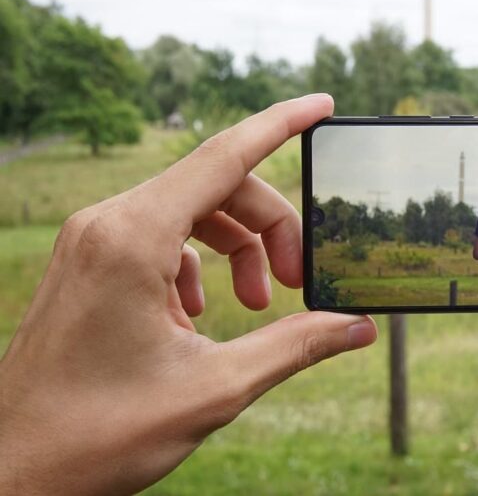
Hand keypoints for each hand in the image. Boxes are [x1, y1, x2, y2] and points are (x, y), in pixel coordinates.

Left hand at [0, 94, 376, 494]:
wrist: (12, 470)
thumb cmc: (98, 433)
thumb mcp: (214, 388)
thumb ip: (296, 345)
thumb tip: (358, 326)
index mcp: (133, 238)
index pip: (224, 154)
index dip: (282, 124)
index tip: (324, 104)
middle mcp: (106, 223)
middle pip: (217, 189)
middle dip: (270, 227)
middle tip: (299, 284)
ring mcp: (91, 241)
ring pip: (190, 212)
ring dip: (237, 247)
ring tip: (257, 306)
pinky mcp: (87, 262)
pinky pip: (160, 237)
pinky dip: (198, 264)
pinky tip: (199, 317)